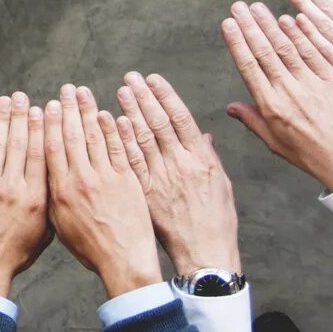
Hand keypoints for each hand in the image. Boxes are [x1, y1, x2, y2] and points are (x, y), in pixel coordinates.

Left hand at [0, 92, 52, 296]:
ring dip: (4, 120)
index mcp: (38, 198)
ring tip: (7, 100)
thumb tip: (58, 172)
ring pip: (0, 146)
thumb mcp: (46, 229)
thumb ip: (50, 199)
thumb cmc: (19, 252)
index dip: (44, 129)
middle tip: (24, 95)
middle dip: (23, 116)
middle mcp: (15, 189)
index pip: (43, 154)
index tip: (46, 108)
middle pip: (22, 144)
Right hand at [40, 87, 162, 297]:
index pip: (50, 148)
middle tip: (65, 89)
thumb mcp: (60, 225)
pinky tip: (109, 114)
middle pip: (71, 136)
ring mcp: (106, 178)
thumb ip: (52, 195)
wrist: (124, 262)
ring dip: (88, 111)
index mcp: (60, 190)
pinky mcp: (127, 180)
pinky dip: (113, 130)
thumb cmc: (90, 249)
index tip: (45, 105)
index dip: (47, 124)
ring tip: (83, 93)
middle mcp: (80, 179)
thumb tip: (43, 172)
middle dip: (67, 109)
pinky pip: (118, 149)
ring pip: (94, 137)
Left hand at [114, 73, 238, 279]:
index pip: (180, 118)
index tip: (152, 79)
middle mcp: (181, 164)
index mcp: (201, 159)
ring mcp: (162, 178)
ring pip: (141, 139)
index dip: (165, 96)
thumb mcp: (221, 184)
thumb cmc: (216, 220)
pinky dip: (121, 141)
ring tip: (119, 93)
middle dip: (143, 98)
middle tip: (130, 78)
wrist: (205, 253)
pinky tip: (112, 124)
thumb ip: (208, 157)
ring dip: (129, 113)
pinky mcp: (146, 193)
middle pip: (158, 123)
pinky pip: (130, 163)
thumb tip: (201, 135)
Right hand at [219, 0, 332, 191]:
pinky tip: (291, 19)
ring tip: (258, 6)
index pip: (249, 67)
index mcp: (272, 107)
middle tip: (239, 6)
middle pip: (265, 52)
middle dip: (250, 26)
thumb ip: (252, 121)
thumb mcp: (276, 143)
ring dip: (271, 24)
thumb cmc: (312, 156)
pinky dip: (302, 34)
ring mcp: (313, 84)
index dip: (237, 43)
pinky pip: (315, 52)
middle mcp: (290, 92)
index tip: (228, 24)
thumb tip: (229, 107)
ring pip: (288, 48)